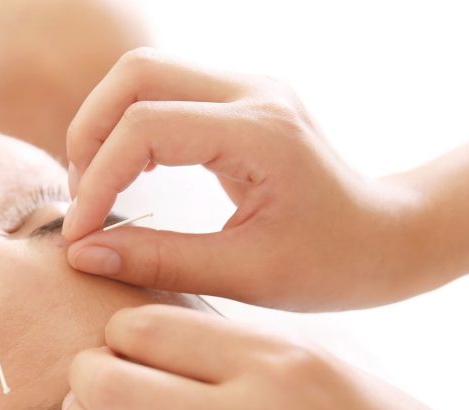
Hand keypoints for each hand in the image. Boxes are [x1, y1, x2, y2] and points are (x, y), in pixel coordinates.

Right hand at [62, 48, 421, 310]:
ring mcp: (248, 86)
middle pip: (135, 74)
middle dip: (90, 133)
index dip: (98, 180)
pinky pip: (165, 91)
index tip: (80, 235)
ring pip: (144, 74)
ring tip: (99, 191)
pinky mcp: (241, 97)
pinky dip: (131, 128)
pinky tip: (129, 177)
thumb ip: (159, 262)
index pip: (146, 127)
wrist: (388, 237)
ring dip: (106, 126)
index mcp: (261, 132)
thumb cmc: (332, 263)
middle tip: (84, 200)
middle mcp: (253, 91)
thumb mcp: (245, 275)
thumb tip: (82, 253)